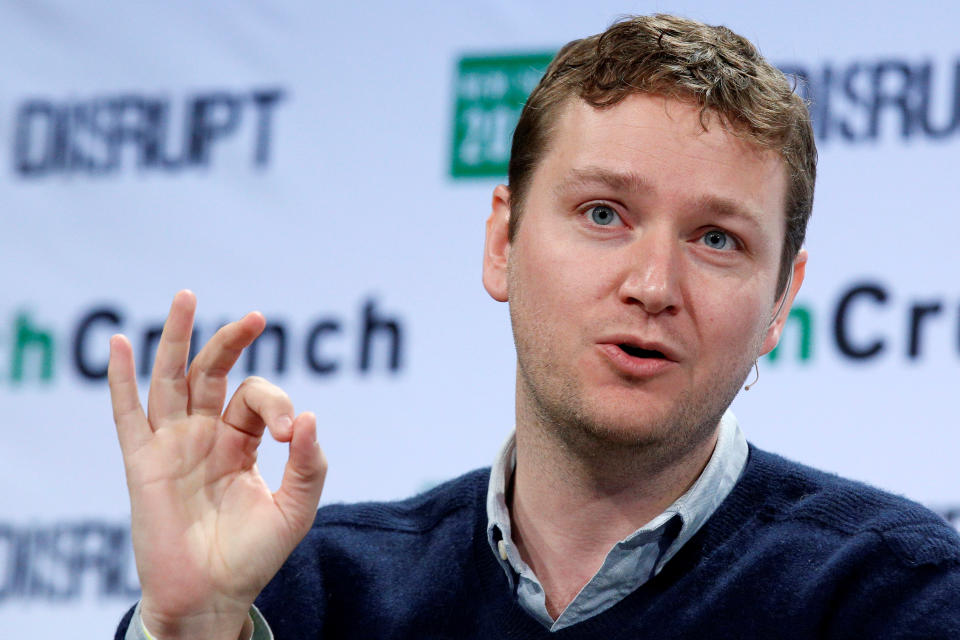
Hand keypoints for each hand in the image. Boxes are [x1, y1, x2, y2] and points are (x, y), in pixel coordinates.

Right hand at [109, 291, 326, 639]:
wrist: (212, 597)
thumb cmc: (253, 555)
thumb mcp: (296, 509)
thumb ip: (309, 465)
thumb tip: (311, 416)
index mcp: (240, 440)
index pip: (256, 398)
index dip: (279, 404)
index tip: (293, 433)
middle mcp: (204, 434)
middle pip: (212, 373)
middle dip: (230, 341)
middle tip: (255, 316)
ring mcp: (172, 445)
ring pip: (171, 380)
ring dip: (176, 338)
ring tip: (187, 297)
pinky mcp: (143, 464)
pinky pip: (127, 416)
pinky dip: (121, 380)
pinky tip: (119, 344)